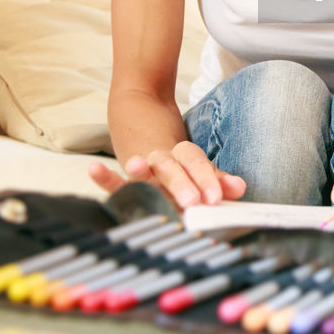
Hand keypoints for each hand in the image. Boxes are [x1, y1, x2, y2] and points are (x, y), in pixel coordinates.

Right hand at [88, 140, 245, 207]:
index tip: (215, 199)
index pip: (196, 162)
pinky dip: (104, 177)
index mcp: (184, 158)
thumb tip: (239, 187)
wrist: (148, 131)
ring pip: (146, 168)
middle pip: (173, 166)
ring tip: (135, 165)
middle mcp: (164, 161)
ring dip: (142, 169)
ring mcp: (144, 171)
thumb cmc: (184, 172)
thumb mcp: (202, 175)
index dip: (207, 178)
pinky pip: (114, 182)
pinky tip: (93, 169)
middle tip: (191, 202)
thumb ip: (218, 182)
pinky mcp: (126, 184)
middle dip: (182, 183)